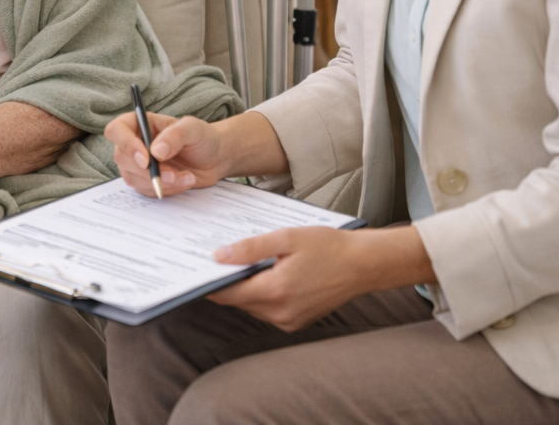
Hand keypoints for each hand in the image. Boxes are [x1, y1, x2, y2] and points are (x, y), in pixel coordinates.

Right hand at [105, 112, 226, 196]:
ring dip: (160, 182)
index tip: (146, 159)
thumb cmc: (202, 137)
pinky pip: (146, 191)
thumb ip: (174, 135)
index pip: (116, 130)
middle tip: (173, 174)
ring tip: (185, 176)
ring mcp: (138, 164)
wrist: (214, 158)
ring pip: (132, 178)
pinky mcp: (146, 181)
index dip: (126, 145)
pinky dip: (166, 189)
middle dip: (149, 171)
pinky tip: (184, 181)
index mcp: (140, 123)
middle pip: (122, 158)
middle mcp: (134, 143)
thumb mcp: (193, 129)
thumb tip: (155, 152)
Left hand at [207, 225, 435, 331]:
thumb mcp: (285, 238)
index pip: (227, 293)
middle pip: (238, 299)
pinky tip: (264, 270)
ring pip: (252, 304)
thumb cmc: (328, 246)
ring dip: (245, 284)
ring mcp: (289, 321)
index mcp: (274, 292)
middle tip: (216, 255)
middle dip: (227, 279)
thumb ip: (250, 248)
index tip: (195, 267)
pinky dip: (261, 291)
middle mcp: (279, 313)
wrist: (363, 264)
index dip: (208, 281)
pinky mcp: (297, 321)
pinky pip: (268, 308)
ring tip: (240, 259)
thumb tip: (219, 256)